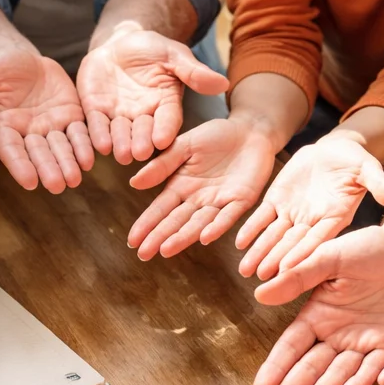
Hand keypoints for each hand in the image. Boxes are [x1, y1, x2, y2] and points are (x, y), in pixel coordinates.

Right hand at [0, 47, 93, 192]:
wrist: (24, 58)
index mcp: (4, 127)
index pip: (11, 150)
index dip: (20, 165)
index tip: (29, 182)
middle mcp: (28, 133)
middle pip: (39, 154)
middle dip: (49, 168)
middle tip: (59, 185)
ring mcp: (50, 127)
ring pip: (61, 147)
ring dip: (68, 162)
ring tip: (76, 178)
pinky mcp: (70, 117)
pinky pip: (79, 133)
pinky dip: (85, 145)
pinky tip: (92, 157)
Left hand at [76, 24, 226, 163]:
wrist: (119, 44)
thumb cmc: (152, 49)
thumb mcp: (174, 55)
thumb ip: (193, 71)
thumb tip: (222, 83)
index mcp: (165, 104)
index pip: (167, 120)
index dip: (165, 130)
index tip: (164, 140)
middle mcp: (143, 115)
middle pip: (143, 132)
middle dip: (141, 142)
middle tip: (140, 153)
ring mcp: (119, 115)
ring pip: (120, 133)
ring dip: (120, 144)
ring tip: (121, 154)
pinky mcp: (96, 111)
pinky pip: (96, 125)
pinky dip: (97, 135)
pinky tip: (98, 145)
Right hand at [127, 116, 277, 259]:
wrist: (250, 130)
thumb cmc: (216, 136)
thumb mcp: (184, 145)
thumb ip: (162, 165)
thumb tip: (134, 183)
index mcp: (181, 186)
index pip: (160, 209)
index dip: (147, 224)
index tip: (132, 240)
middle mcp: (198, 199)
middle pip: (176, 221)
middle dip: (159, 237)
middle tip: (143, 254)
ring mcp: (219, 202)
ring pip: (198, 223)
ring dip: (183, 237)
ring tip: (166, 250)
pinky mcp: (241, 200)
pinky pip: (228, 216)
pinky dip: (217, 227)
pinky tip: (204, 237)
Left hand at [236, 134, 383, 280]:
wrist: (334, 150)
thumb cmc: (355, 161)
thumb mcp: (369, 169)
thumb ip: (379, 185)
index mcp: (335, 219)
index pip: (319, 240)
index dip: (305, 254)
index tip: (291, 269)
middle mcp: (312, 222)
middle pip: (293, 244)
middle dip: (277, 260)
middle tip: (262, 278)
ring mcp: (293, 213)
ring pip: (274, 235)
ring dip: (260, 251)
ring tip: (245, 270)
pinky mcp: (277, 200)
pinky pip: (262, 217)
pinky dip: (251, 228)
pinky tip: (238, 242)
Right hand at [252, 219, 383, 384]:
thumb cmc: (370, 247)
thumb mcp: (330, 257)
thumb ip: (299, 277)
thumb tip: (260, 293)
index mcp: (318, 314)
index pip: (292, 346)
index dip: (277, 367)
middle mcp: (337, 334)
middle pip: (311, 367)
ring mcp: (364, 344)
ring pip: (340, 373)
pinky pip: (376, 368)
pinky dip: (363, 381)